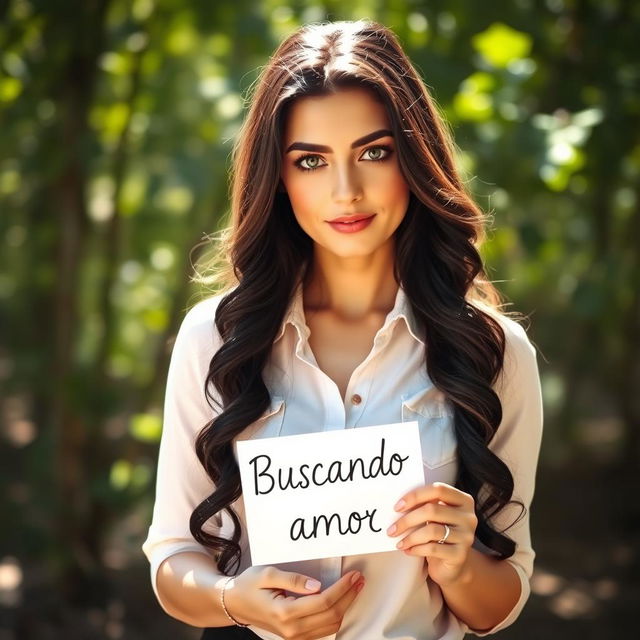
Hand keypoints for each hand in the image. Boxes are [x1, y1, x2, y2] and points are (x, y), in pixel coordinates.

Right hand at [222, 565, 363, 639]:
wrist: (234, 604)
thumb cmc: (249, 585)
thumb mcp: (268, 574)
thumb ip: (293, 579)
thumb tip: (317, 584)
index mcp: (285, 612)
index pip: (323, 601)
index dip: (342, 588)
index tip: (354, 575)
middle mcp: (292, 629)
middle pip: (331, 615)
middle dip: (349, 596)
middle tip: (360, 579)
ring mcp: (294, 636)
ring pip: (330, 625)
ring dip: (346, 606)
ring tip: (354, 588)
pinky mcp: (295, 637)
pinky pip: (322, 630)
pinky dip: (336, 616)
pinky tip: (341, 601)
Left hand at [387, 481, 477, 586]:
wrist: (453, 565)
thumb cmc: (440, 535)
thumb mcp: (435, 517)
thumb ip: (425, 505)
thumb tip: (399, 504)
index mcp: (462, 500)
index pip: (438, 489)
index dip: (415, 496)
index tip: (397, 506)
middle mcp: (468, 517)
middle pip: (432, 510)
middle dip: (407, 520)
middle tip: (392, 529)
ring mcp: (466, 536)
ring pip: (431, 530)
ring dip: (410, 537)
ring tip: (399, 542)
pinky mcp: (461, 555)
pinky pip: (433, 549)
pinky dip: (416, 549)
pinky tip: (408, 550)